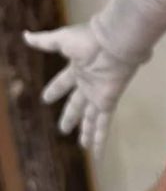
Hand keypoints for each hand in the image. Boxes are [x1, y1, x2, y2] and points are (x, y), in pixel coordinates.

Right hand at [23, 23, 136, 152]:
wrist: (114, 43)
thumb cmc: (89, 40)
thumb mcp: (61, 40)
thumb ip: (44, 41)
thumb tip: (25, 35)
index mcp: (77, 69)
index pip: (63, 83)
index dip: (55, 90)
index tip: (46, 98)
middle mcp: (88, 84)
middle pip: (77, 105)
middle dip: (70, 116)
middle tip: (64, 128)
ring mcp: (98, 95)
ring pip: (91, 119)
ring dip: (86, 132)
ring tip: (82, 146)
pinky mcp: (107, 103)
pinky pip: (103, 125)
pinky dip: (99, 140)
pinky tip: (96, 154)